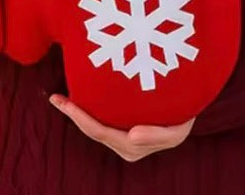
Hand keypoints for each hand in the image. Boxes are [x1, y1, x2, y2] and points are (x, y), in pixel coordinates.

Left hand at [50, 95, 194, 162]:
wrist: (188, 107)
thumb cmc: (182, 117)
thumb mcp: (176, 130)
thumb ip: (156, 135)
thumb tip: (131, 134)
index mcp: (132, 146)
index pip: (100, 132)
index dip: (80, 118)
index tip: (66, 103)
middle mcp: (125, 146)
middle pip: (93, 131)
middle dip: (73, 115)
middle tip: (55, 98)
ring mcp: (123, 139)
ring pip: (95, 127)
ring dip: (77, 114)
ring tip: (60, 98)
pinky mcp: (123, 128)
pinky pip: (102, 120)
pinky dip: (89, 111)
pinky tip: (77, 99)